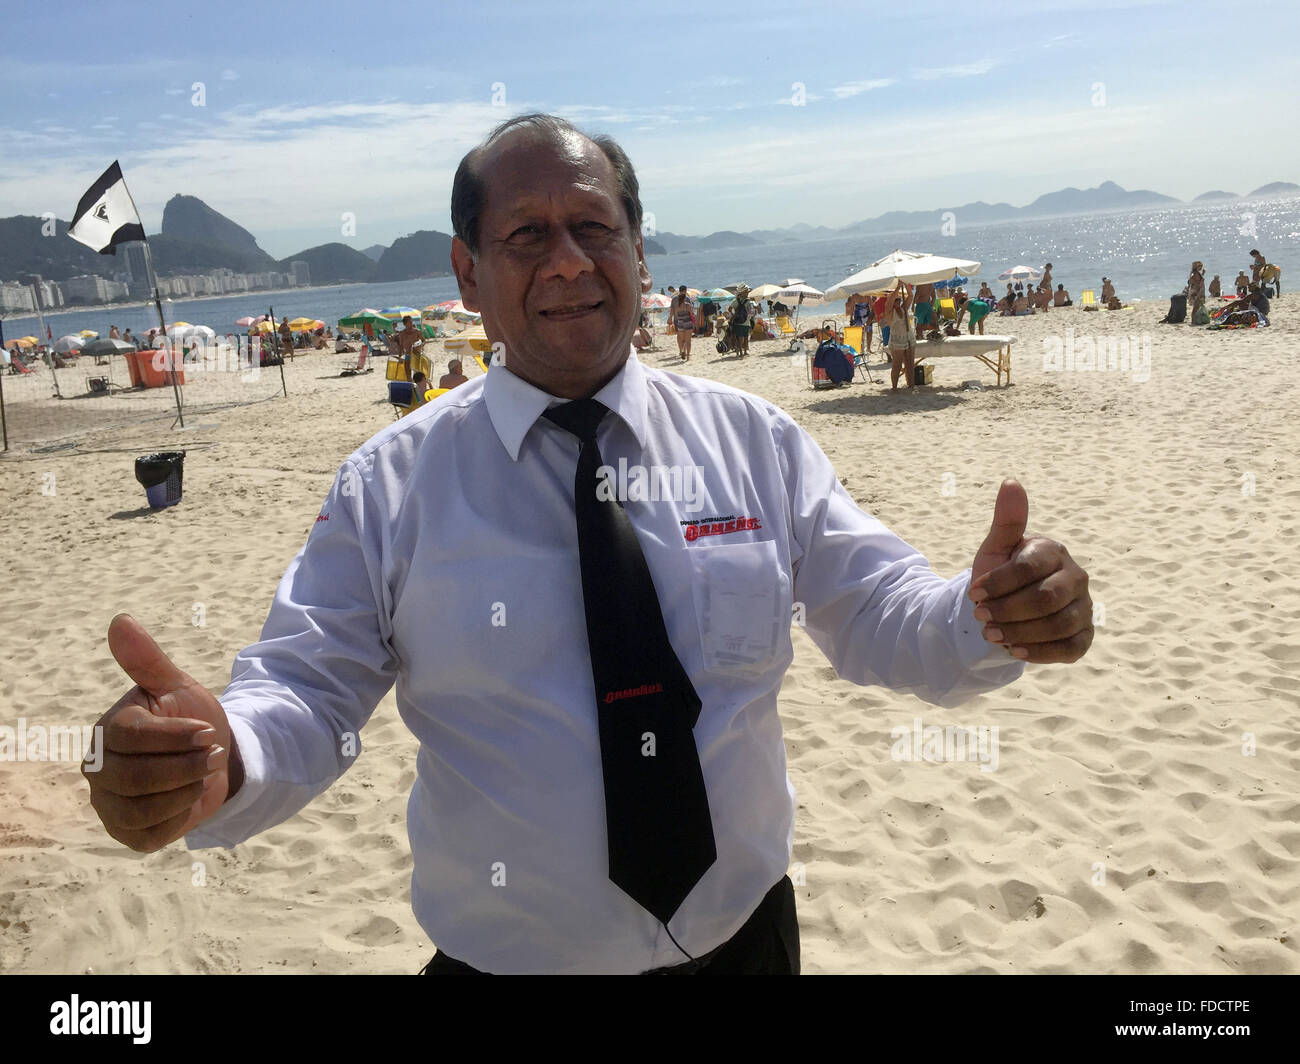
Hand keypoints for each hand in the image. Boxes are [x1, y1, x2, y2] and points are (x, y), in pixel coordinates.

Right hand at [82, 614, 234, 851]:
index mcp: (108, 730)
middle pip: (136, 777)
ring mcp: (107, 803)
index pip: (133, 737)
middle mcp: (98, 768)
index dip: (175, 737)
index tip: (209, 732)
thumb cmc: (189, 719)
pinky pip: (149, 834)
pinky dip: (179, 817)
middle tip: (214, 755)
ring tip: (205, 774)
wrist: (210, 760)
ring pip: (141, 808)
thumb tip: (120, 620)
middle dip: (186, 767)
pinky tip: (191, 798)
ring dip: (185, 791)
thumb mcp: (177, 686)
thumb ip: (148, 659)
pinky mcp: (125, 832)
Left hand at [968, 479, 1092, 663]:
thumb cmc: (999, 576)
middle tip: (981, 617)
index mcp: (1054, 552)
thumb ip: (1006, 521)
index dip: (999, 583)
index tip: (973, 594)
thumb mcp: (995, 550)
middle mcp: (1076, 577)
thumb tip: (1010, 482)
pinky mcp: (1084, 636)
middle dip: (1008, 610)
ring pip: (1058, 625)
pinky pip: (1070, 648)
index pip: (1030, 568)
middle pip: (1045, 599)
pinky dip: (1040, 652)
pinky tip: (1015, 651)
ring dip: (1020, 633)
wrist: (1004, 610)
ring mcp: (1084, 607)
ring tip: (992, 635)